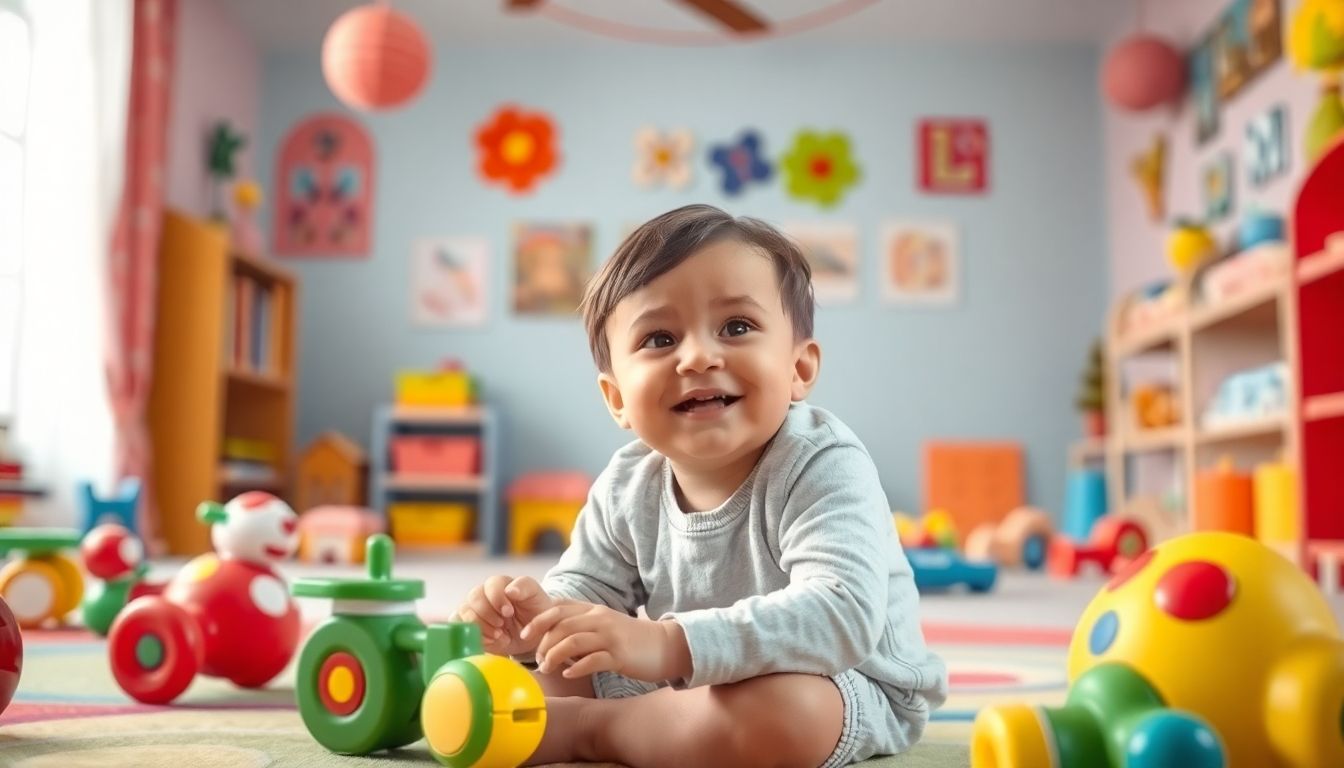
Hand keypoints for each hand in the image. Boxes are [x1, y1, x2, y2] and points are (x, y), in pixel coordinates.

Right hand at [456, 575, 554, 656]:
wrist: (532, 634)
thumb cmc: (535, 610)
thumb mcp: (535, 596)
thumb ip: (524, 587)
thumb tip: (510, 590)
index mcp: (500, 584)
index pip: (492, 585)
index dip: (498, 598)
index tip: (509, 612)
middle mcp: (483, 594)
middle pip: (474, 597)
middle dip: (488, 614)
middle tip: (502, 625)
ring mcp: (473, 609)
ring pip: (464, 612)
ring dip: (482, 626)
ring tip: (499, 635)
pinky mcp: (468, 626)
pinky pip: (460, 628)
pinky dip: (475, 636)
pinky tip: (491, 641)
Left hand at [523, 602, 688, 682]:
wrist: (665, 645)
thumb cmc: (630, 640)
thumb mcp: (603, 625)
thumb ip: (581, 626)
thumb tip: (552, 637)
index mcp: (593, 610)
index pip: (559, 608)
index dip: (538, 620)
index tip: (525, 635)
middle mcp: (600, 619)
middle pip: (562, 625)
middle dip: (543, 643)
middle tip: (537, 660)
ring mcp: (610, 636)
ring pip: (573, 641)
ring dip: (554, 656)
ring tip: (547, 668)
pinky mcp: (620, 655)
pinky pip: (593, 660)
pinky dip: (576, 668)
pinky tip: (568, 674)